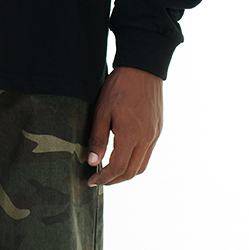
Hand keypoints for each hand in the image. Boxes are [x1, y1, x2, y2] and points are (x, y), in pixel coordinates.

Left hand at [86, 66, 162, 186]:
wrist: (143, 68)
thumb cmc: (119, 87)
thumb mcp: (102, 112)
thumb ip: (98, 139)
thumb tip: (93, 163)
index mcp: (131, 135)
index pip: (117, 168)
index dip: (103, 178)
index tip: (91, 181)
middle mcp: (146, 139)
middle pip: (131, 172)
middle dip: (114, 180)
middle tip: (99, 180)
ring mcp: (154, 134)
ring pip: (142, 165)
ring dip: (126, 173)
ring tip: (110, 171)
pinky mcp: (158, 129)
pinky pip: (148, 153)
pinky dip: (135, 161)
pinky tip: (123, 155)